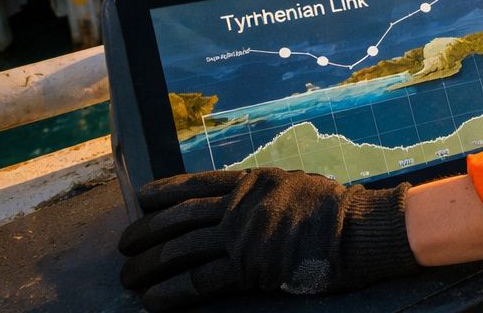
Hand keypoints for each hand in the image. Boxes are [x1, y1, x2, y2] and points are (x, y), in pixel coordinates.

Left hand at [118, 168, 415, 310]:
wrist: (358, 229)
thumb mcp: (293, 185)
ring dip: (148, 267)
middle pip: (178, 219)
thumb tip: (241, 201)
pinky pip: (198, 282)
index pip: (195, 185)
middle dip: (144, 234)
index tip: (141, 200)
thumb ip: (262, 193)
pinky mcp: (247, 269)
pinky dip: (171, 293)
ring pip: (179, 250)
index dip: (163, 193)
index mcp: (251, 182)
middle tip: (124, 248)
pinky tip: (152, 301)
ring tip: (128, 279)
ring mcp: (241, 237)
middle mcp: (240, 206)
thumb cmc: (333, 210)